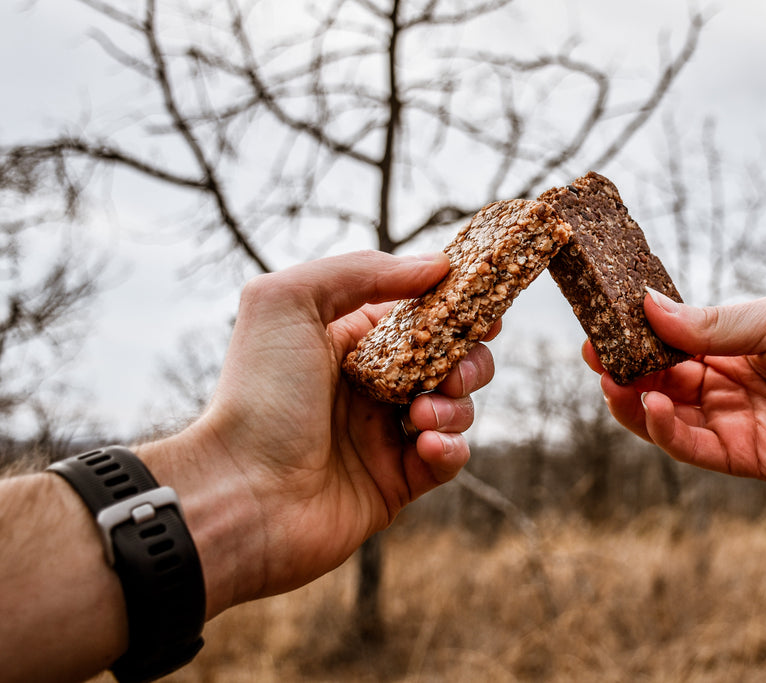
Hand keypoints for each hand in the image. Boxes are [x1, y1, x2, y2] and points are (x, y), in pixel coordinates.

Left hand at [142, 251, 494, 616]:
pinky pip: (447, 459)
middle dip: (468, 359)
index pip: (418, 315)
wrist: (239, 494)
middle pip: (448, 360)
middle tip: (455, 369)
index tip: (487, 308)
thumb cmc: (257, 394)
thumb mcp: (289, 302)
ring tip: (422, 415)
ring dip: (456, 405)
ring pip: (455, 408)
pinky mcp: (395, 483)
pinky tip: (426, 445)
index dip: (456, 309)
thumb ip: (361, 270)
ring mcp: (382, 435)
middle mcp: (368, 385)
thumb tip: (436, 265)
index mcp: (346, 341)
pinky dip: (450, 448)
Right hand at [586, 293, 765, 485]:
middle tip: (596, 357)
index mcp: (724, 352)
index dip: (631, 341)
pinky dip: (665, 430)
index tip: (599, 329)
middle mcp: (719, 389)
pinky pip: (690, 447)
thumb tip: (647, 305)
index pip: (664, 348)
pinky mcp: (738, 457)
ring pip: (663, 417)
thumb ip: (709, 323)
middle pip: (655, 383)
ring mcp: (726, 424)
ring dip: (633, 402)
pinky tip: (651, 406)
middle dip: (622, 371)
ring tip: (615, 383)